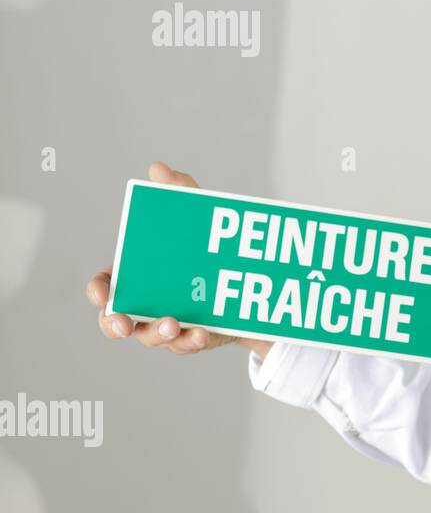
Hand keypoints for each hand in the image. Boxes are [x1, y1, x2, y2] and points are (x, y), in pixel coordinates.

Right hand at [86, 162, 269, 357]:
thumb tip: (158, 168)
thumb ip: (179, 195)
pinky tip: (202, 334)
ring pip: (152, 337)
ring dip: (158, 334)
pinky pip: (186, 344)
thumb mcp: (198, 220)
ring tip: (174, 325)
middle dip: (114, 324)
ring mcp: (168, 323)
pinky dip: (192, 340)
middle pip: (115, 321)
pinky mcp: (194, 336)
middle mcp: (145, 304)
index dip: (98, 292)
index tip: (101, 294)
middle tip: (123, 324)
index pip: (105, 286)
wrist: (251, 278)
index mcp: (135, 276)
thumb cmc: (206, 248)